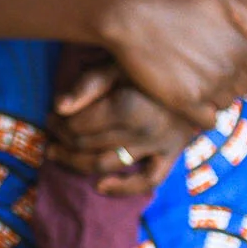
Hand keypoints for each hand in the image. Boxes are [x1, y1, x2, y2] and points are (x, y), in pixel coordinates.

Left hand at [50, 62, 200, 196]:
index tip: (48, 116)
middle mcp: (144, 131)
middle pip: (88, 145)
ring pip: (108, 164)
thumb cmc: (151, 59)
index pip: (79, 126)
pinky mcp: (173, 153)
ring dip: (77, 163)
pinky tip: (101, 187)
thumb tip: (58, 107)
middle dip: (62, 140)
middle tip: (50, 131)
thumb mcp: (118, 63)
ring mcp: (159, 145)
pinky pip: (149, 179)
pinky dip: (125, 188)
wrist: (198, 67)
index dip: (57, 123)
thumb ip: (87, 84)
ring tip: (57, 154)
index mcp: (128, 106)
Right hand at [93, 0, 246, 129]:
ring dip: (214, 97)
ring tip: (193, 82)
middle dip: (227, 81)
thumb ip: (245, 17)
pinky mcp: (185, 102)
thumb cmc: (171, 1)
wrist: (129, 15)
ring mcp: (208, 88)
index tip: (220, 61)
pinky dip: (203, 114)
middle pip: (240, 89)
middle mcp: (230, 71)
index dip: (239, 67)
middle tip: (203, 71)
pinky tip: (190, 100)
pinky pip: (208, 121)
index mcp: (241, 48)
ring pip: (225, 104)